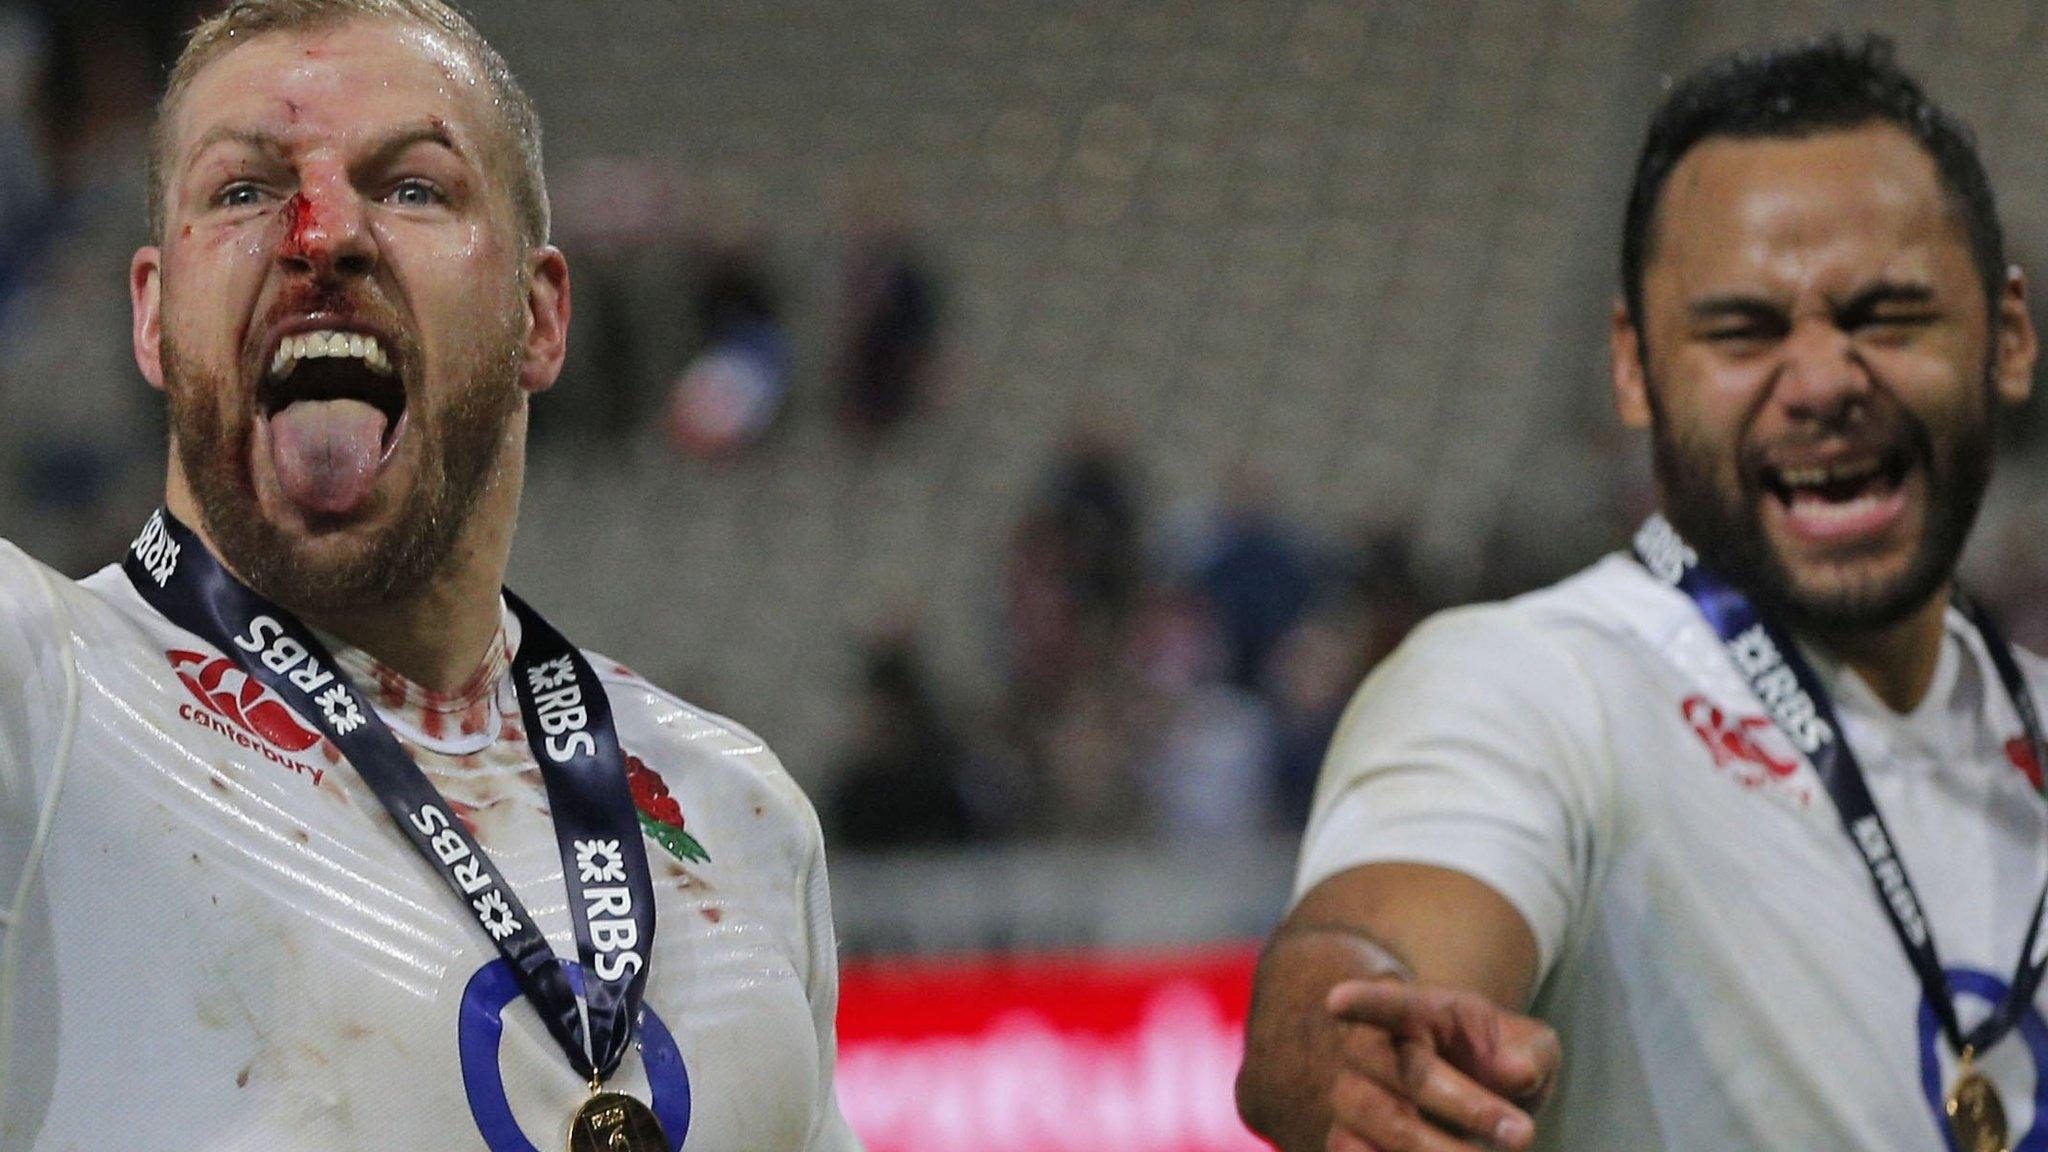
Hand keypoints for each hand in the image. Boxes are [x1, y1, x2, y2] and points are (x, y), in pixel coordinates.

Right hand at [1320, 978, 1559, 1151]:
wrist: (1470, 1091)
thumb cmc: (1493, 1059)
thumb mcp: (1527, 1044)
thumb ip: (1531, 1053)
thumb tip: (1513, 1072)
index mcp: (1414, 1012)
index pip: (1386, 1002)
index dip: (1362, 1002)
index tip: (1337, 1001)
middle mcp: (1370, 1050)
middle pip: (1399, 1072)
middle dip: (1462, 1106)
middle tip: (1523, 1135)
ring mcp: (1353, 1097)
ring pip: (1378, 1124)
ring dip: (1436, 1150)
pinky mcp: (1347, 1140)